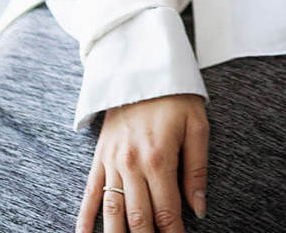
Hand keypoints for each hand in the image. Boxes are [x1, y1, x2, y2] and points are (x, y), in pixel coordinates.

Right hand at [78, 94, 207, 232]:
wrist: (143, 69)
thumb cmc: (177, 97)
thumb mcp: (197, 126)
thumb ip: (197, 169)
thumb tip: (199, 208)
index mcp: (160, 159)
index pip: (167, 211)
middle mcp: (133, 165)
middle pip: (138, 218)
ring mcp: (112, 162)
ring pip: (112, 212)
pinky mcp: (99, 158)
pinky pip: (90, 193)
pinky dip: (86, 219)